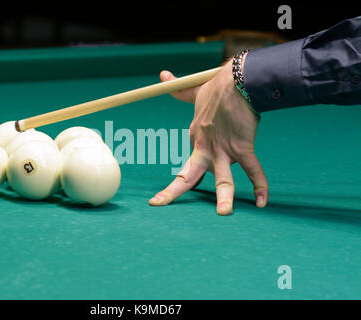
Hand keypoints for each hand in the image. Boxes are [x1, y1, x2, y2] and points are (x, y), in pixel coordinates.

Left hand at [149, 57, 268, 214]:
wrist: (236, 80)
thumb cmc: (216, 86)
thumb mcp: (192, 89)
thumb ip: (178, 88)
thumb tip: (162, 74)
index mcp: (194, 137)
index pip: (186, 164)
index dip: (181, 178)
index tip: (170, 191)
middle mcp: (204, 147)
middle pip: (187, 175)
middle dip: (172, 191)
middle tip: (159, 203)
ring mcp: (223, 150)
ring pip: (223, 179)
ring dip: (224, 197)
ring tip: (223, 214)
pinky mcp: (242, 147)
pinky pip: (253, 170)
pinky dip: (260, 185)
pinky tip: (262, 203)